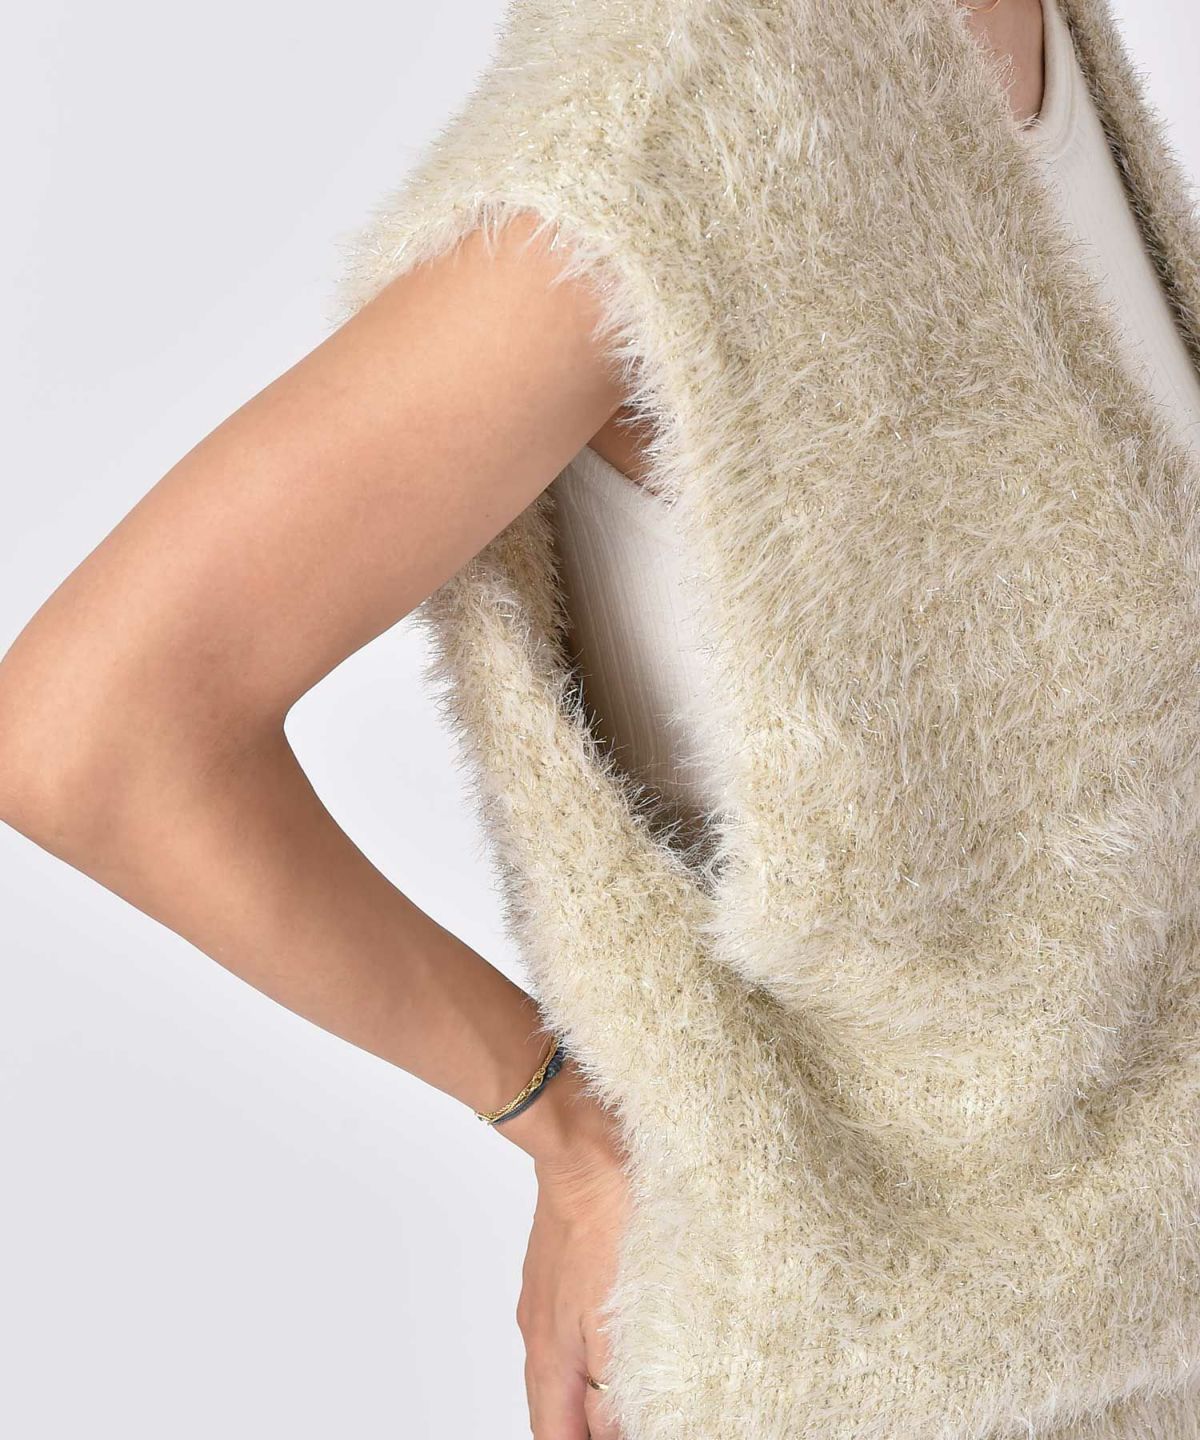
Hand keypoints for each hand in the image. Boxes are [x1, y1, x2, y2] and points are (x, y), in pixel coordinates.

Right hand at [517, 1108, 631, 1438]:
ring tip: (616, 1407)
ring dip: (583, 1397)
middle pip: (553, 1409)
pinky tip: (610, 1344)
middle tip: (618, 1429)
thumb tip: (610, 1433)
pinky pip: (567, 1330)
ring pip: (560, 1370)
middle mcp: (542, 1332)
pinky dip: (585, 1355)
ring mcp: (548, 1299)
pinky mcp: (562, 1270)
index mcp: (552, 1353)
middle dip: (580, 1430)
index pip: (555, 1436)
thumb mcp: (615, 1317)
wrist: (586, 1147)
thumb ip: (610, 1384)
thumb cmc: (606, 1219)